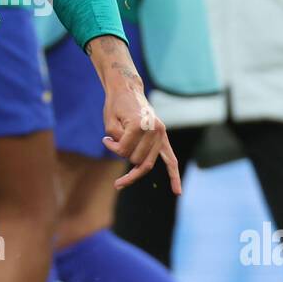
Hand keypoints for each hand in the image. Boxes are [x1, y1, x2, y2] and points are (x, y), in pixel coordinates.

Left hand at [87, 35, 181, 192]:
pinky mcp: (163, 137)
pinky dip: (174, 176)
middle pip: (136, 159)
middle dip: (122, 154)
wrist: (128, 90)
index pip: (124, 150)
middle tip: (112, 141)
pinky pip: (171, 160)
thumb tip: (130, 159)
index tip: (105, 139)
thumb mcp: (109, 123)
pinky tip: (177, 191)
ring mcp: (161, 134)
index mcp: (140, 124)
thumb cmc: (116, 106)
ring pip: (147, 163)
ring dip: (133, 165)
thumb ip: (117, 143)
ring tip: (121, 157)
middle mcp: (154, 129)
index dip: (112, 147)